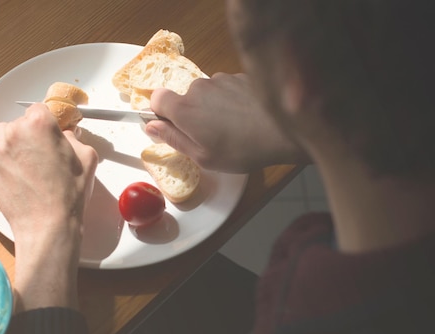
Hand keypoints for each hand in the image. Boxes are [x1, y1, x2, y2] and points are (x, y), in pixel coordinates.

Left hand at [0, 103, 97, 310]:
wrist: (47, 225)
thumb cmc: (69, 194)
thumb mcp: (87, 158)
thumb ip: (75, 138)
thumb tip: (66, 135)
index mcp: (40, 124)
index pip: (39, 108)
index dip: (47, 122)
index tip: (50, 132)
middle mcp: (14, 131)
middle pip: (20, 122)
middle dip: (30, 134)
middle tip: (43, 154)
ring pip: (4, 136)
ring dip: (15, 145)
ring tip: (29, 165)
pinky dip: (6, 162)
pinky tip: (21, 177)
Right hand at [145, 73, 308, 172]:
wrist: (283, 130)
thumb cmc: (241, 150)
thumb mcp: (202, 156)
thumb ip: (173, 139)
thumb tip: (151, 127)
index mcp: (184, 108)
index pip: (156, 99)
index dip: (161, 115)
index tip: (172, 128)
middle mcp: (198, 87)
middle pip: (184, 98)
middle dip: (191, 115)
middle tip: (209, 137)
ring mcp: (221, 80)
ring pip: (206, 94)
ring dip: (212, 108)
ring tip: (231, 129)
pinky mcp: (240, 77)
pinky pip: (225, 89)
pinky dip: (230, 102)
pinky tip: (244, 118)